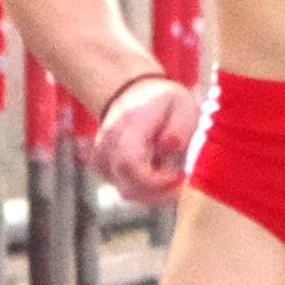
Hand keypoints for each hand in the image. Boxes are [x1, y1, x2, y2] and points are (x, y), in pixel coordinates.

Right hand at [94, 78, 196, 205]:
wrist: (133, 93)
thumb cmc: (163, 102)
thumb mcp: (182, 106)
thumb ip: (179, 127)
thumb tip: (169, 146)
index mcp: (129, 125)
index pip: (132, 164)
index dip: (156, 181)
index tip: (179, 176)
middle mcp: (109, 143)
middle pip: (127, 186)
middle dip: (158, 191)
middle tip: (177, 177)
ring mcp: (102, 156)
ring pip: (125, 191)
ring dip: (152, 191)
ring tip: (167, 170)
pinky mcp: (102, 167)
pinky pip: (123, 188)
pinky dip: (143, 188)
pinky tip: (155, 172)